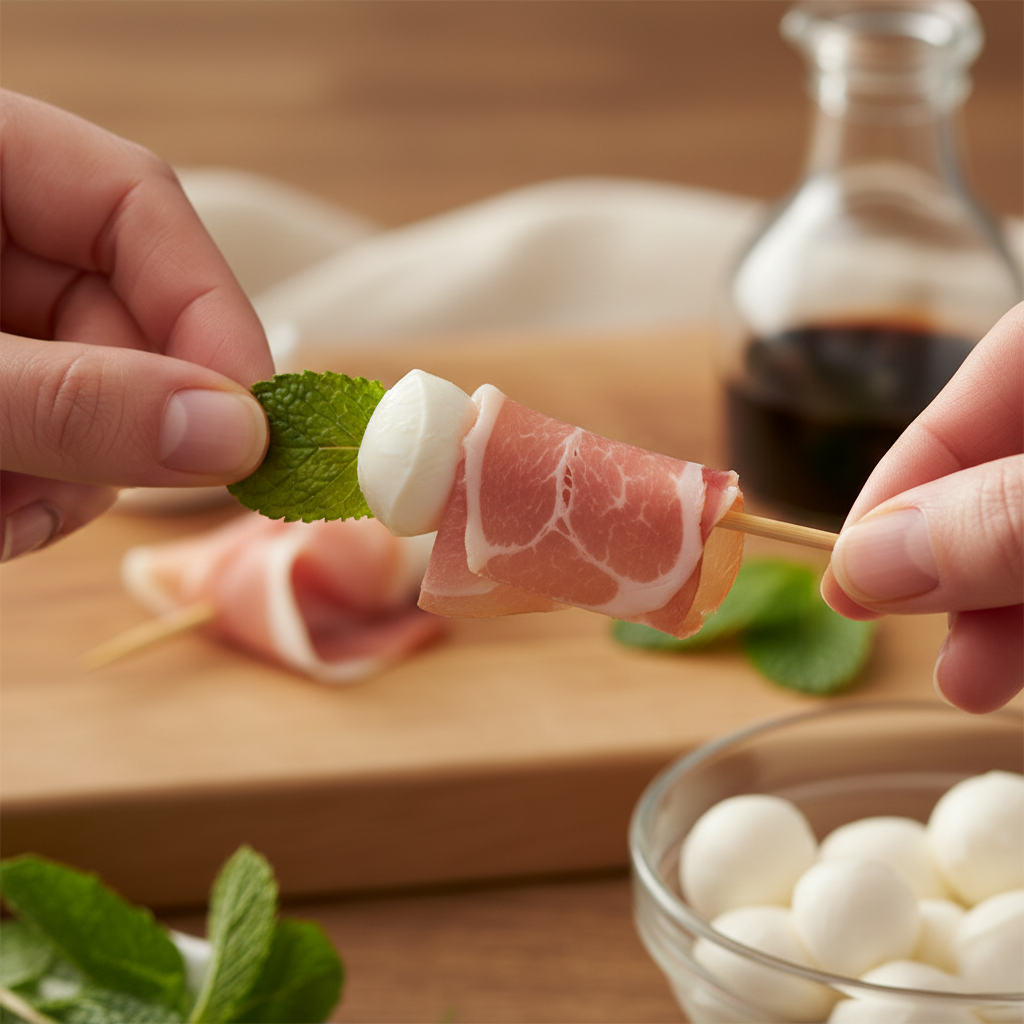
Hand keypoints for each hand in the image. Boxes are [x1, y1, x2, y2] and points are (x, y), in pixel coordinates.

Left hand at [1, 90, 273, 560]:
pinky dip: (26, 499)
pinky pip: (40, 444)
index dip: (209, 311)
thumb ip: (69, 398)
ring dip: (65, 482)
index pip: (136, 203)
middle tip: (98, 499)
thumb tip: (236, 441)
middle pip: (120, 321)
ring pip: (88, 400)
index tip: (253, 427)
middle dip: (123, 429)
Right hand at [821, 302, 1022, 713]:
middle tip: (894, 629)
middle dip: (954, 562)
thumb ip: (1005, 520)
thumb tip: (869, 560)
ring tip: (972, 685)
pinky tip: (1023, 658)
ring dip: (1004, 609)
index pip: (982, 384)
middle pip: (1010, 467)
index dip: (907, 479)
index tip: (849, 566)